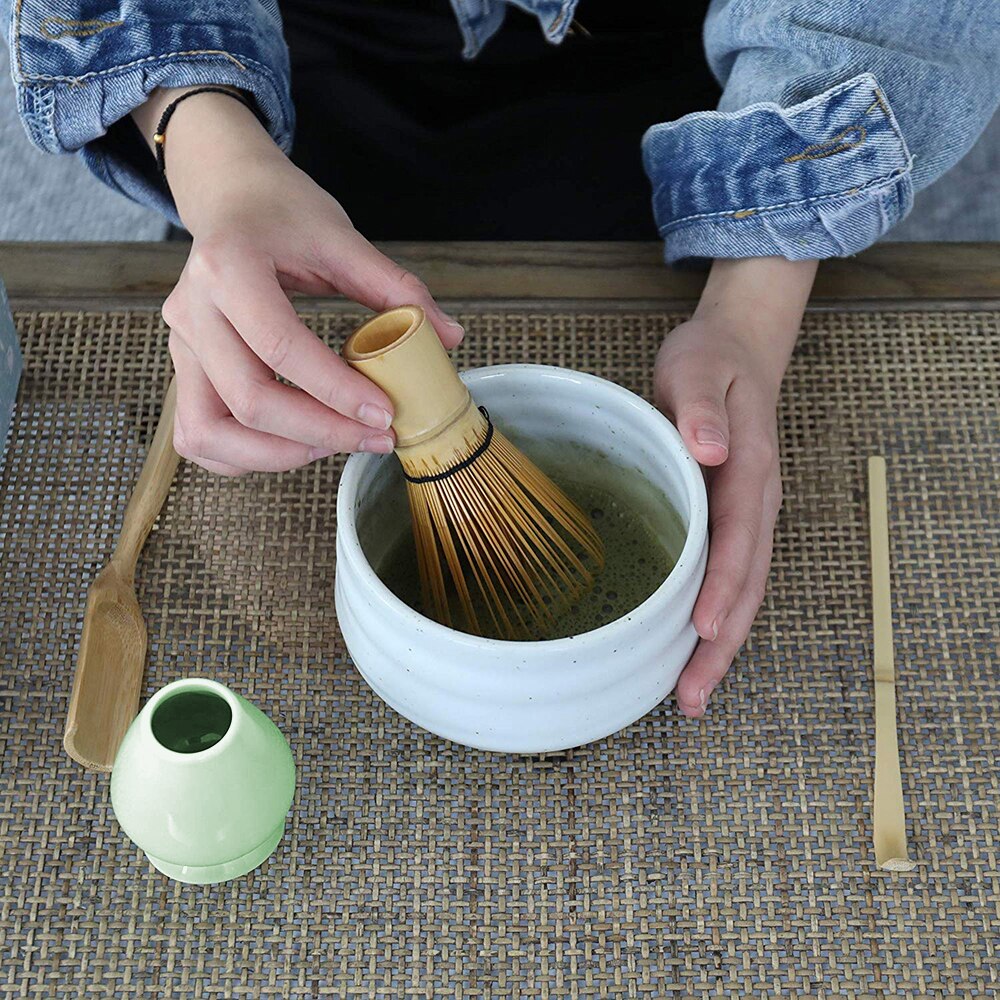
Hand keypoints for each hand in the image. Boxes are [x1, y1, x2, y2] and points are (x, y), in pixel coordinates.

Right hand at [132, 87, 462, 474]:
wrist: (228, 195)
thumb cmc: (283, 212)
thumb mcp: (341, 237)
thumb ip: (396, 288)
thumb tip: (451, 338)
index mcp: (229, 268)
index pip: (281, 347)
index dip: (337, 391)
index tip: (385, 414)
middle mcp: (192, 311)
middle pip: (248, 401)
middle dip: (321, 433)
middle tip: (376, 438)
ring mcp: (181, 344)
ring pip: (210, 433)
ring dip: (277, 455)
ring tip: (336, 444)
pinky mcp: (183, 368)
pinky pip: (200, 435)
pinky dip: (245, 456)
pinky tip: (295, 446)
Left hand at [654, 257, 816, 717]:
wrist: (737, 351)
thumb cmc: (709, 362)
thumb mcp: (697, 369)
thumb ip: (702, 407)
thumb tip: (710, 448)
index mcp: (749, 467)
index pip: (738, 536)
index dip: (722, 586)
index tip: (701, 630)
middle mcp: (758, 501)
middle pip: (747, 581)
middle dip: (722, 642)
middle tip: (691, 695)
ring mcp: (751, 514)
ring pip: (745, 590)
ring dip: (722, 644)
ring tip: (692, 695)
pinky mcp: (736, 520)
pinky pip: (733, 577)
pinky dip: (718, 618)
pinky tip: (693, 649)